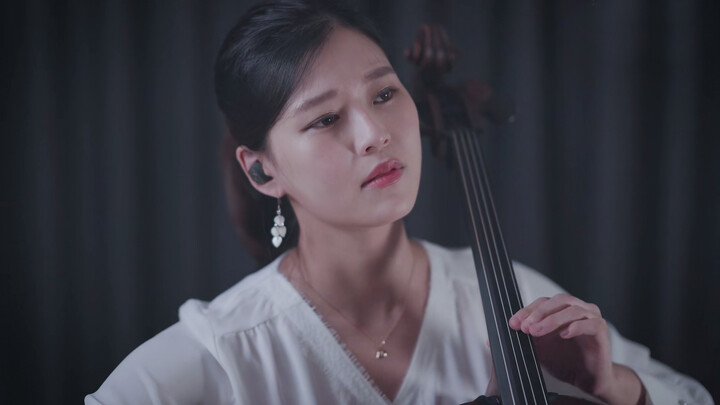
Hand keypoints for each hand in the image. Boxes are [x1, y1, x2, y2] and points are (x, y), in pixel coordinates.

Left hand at [508, 294, 644, 404]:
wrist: (589, 380)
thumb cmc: (565, 361)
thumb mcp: (538, 350)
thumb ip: (521, 341)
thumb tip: (491, 341)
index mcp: (561, 310)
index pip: (542, 303)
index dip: (526, 311)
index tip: (512, 324)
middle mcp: (577, 309)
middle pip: (557, 301)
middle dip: (537, 313)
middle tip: (524, 327)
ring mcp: (591, 318)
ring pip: (572, 310)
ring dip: (551, 319)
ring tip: (536, 332)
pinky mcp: (601, 331)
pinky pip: (590, 324)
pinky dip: (575, 327)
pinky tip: (563, 335)